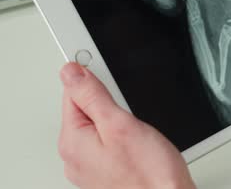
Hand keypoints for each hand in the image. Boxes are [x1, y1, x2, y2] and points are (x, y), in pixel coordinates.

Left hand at [58, 63, 195, 188]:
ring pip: (98, 126)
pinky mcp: (105, 170)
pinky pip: (106, 142)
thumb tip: (72, 72)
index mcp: (73, 141)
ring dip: (117, 119)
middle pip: (84, 109)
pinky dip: (121, 135)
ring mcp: (90, 166)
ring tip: (138, 129)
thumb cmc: (149, 173)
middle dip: (109, 101)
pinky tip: (137, 141)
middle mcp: (75, 156)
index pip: (72, 93)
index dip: (92, 76)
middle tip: (130, 109)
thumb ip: (93, 96)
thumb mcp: (121, 124)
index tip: (105, 66)